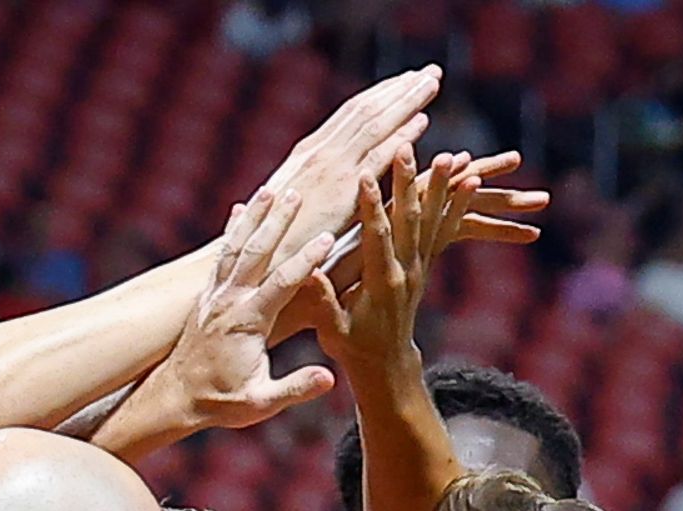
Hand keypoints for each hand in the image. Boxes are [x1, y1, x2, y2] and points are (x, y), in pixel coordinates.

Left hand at [142, 188, 343, 433]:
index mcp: (247, 323)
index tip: (328, 239)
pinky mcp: (206, 295)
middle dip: (277, 222)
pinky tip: (239, 209)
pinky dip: (231, 230)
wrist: (175, 398)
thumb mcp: (260, 403)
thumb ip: (294, 388)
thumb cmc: (221, 402)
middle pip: (256, 252)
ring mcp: (214, 295)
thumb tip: (329, 378)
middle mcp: (228, 301)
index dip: (305, 261)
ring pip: (236, 246)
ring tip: (272, 189)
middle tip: (296, 193)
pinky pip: (220, 255)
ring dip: (254, 217)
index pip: (281, 284)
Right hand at [259, 67, 441, 233]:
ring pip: (373, 125)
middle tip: (430, 70)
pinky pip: (375, 161)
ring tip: (433, 82)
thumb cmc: (266, 242)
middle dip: (399, 89)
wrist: (249, 267)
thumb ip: (310, 183)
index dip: (380, 95)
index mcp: (307, 155)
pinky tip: (422, 122)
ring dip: (406, 101)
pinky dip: (399, 138)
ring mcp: (329, 173)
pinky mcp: (339, 197)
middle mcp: (318, 155)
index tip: (405, 80)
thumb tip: (322, 173)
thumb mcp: (287, 201)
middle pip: (365, 111)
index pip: (350, 114)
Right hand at [310, 151, 543, 362]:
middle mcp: (405, 270)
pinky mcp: (425, 263)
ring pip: (432, 220)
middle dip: (408, 183)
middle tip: (409, 148)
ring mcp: (419, 266)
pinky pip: (446, 229)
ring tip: (452, 156)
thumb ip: (324, 301)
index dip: (370, 207)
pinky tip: (472, 178)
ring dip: (441, 186)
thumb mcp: (333, 330)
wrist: (387, 365)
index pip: (376, 238)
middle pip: (409, 220)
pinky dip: (458, 203)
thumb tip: (306, 273)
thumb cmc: (353, 346)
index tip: (364, 176)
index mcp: (380, 283)